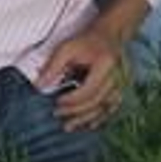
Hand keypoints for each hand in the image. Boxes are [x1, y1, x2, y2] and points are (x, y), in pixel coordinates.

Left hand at [37, 0, 145, 131]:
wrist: (110, 35)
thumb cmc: (87, 41)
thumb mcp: (67, 48)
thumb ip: (53, 66)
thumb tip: (39, 86)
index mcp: (105, 64)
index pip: (88, 89)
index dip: (71, 100)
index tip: (56, 101)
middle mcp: (117, 76)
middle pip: (96, 101)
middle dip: (75, 111)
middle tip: (57, 114)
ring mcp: (122, 83)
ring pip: (105, 108)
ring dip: (86, 119)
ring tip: (68, 126)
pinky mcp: (122, 89)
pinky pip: (112, 108)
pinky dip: (100, 118)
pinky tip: (89, 126)